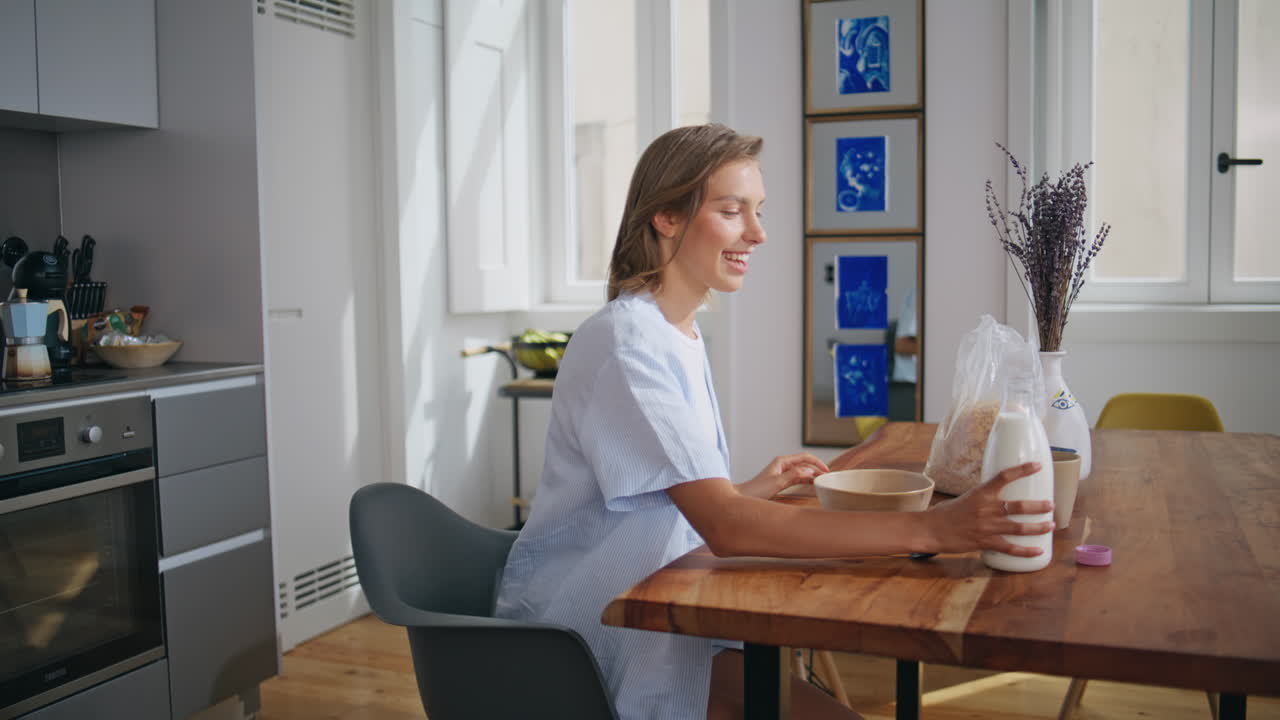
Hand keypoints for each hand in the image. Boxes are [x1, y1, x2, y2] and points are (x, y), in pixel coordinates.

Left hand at [737, 453, 829, 498]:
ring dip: (812, 476)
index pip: (804, 457)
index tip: (826, 470)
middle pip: (805, 464)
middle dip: (816, 469)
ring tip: (822, 482)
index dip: (817, 462)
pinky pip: (797, 479)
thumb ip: (793, 475)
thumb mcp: (777, 482)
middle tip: (827, 478)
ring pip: (802, 472)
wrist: (743, 497)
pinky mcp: (781, 481)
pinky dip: (806, 481)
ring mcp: (782, 473)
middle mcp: (783, 465)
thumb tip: (809, 471)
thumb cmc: (756, 489)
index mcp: (782, 461)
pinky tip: (812, 486)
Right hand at [921, 462, 1054, 556]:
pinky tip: (1038, 550)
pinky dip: (1026, 551)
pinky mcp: (985, 542)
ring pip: (1019, 527)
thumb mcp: (965, 498)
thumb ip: (983, 499)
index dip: (1023, 470)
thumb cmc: (945, 513)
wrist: (931, 530)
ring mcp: (987, 526)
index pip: (1004, 476)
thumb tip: (998, 500)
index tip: (1038, 466)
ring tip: (1051, 525)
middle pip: (1019, 506)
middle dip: (1039, 506)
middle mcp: (986, 508)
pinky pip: (1010, 547)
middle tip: (1051, 505)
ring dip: (1038, 527)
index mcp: (980, 493)